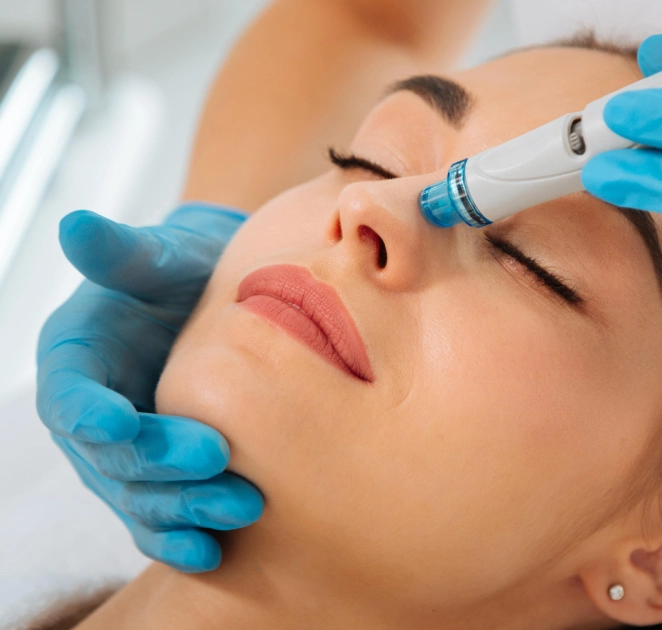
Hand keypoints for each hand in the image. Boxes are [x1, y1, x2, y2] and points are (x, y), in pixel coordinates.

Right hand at [36, 204, 262, 571]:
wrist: (230, 303)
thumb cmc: (192, 271)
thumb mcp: (164, 256)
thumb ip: (125, 254)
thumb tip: (77, 225)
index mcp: (76, 359)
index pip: (69, 394)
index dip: (88, 412)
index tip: (117, 423)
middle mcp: (93, 416)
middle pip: (110, 456)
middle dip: (158, 463)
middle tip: (217, 459)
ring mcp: (126, 455)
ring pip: (138, 496)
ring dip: (181, 509)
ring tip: (239, 508)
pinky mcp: (162, 481)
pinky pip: (161, 519)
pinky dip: (181, 539)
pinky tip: (213, 554)